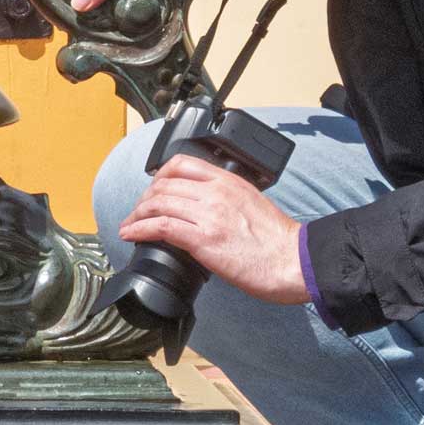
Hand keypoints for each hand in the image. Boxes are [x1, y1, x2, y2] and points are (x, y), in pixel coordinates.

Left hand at [117, 155, 309, 304]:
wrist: (295, 261)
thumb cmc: (279, 241)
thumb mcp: (251, 203)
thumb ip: (226, 199)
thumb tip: (204, 210)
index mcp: (228, 181)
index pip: (182, 163)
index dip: (159, 176)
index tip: (152, 190)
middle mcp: (216, 192)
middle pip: (164, 184)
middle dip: (143, 199)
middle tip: (137, 213)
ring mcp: (208, 214)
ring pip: (158, 203)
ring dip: (136, 215)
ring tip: (129, 226)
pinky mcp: (203, 239)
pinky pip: (161, 226)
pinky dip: (139, 229)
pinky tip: (131, 235)